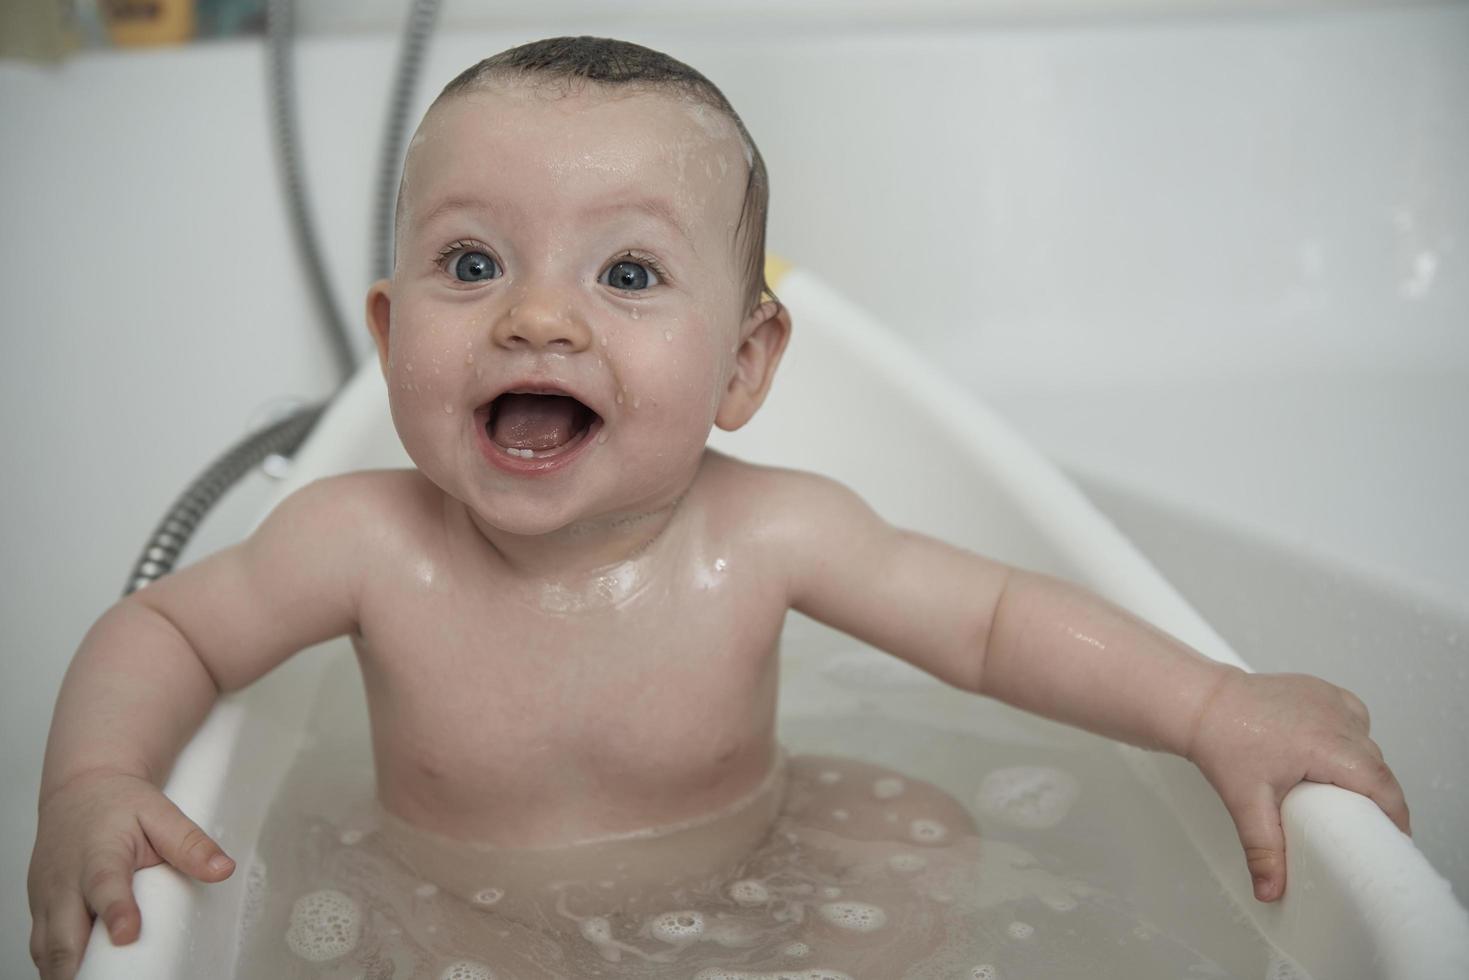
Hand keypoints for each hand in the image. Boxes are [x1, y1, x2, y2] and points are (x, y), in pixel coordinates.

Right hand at [27, 770, 234, 979]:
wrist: (80, 788)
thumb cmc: (119, 804)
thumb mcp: (160, 813)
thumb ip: (190, 843)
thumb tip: (223, 869)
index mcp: (100, 854)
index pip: (104, 886)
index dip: (115, 912)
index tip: (128, 934)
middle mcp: (66, 880)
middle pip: (64, 932)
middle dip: (78, 964)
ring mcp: (47, 897)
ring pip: (46, 948)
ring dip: (63, 971)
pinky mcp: (40, 909)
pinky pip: (40, 947)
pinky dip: (54, 965)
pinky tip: (76, 978)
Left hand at [1186, 670, 1408, 902]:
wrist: (1201, 703)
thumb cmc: (1222, 743)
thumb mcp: (1246, 802)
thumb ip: (1263, 849)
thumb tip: (1270, 891)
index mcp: (1326, 746)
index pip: (1380, 783)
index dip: (1395, 812)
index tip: (1395, 835)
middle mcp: (1334, 719)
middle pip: (1375, 764)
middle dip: (1377, 793)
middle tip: (1363, 821)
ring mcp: (1328, 699)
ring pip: (1365, 739)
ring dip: (1361, 763)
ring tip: (1344, 789)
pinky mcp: (1319, 689)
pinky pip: (1350, 716)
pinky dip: (1349, 736)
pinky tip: (1333, 752)